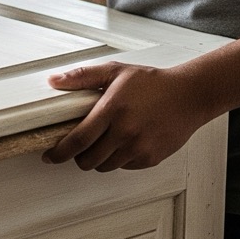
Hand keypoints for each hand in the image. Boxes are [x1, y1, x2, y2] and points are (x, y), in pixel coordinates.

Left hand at [42, 62, 211, 171]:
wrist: (189, 96)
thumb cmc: (152, 83)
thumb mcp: (115, 72)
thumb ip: (83, 76)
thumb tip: (54, 80)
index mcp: (112, 109)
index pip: (78, 139)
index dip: (60, 152)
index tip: (50, 156)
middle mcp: (125, 131)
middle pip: (89, 159)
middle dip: (77, 157)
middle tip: (77, 148)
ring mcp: (139, 147)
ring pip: (105, 166)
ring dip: (97, 159)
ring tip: (101, 143)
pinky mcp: (151, 158)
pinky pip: (124, 166)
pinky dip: (118, 159)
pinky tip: (122, 143)